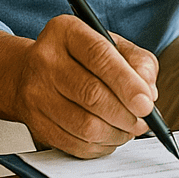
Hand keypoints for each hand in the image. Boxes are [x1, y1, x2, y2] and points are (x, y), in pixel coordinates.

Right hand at [0, 20, 158, 158]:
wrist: (30, 73)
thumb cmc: (80, 58)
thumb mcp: (112, 45)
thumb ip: (138, 62)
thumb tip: (149, 93)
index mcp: (66, 32)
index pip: (99, 57)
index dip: (127, 83)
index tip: (147, 104)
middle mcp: (44, 60)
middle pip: (91, 94)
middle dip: (125, 114)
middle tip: (143, 121)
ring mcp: (36, 94)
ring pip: (85, 125)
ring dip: (116, 133)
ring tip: (130, 129)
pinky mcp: (36, 124)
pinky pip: (76, 144)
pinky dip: (101, 146)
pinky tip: (110, 136)